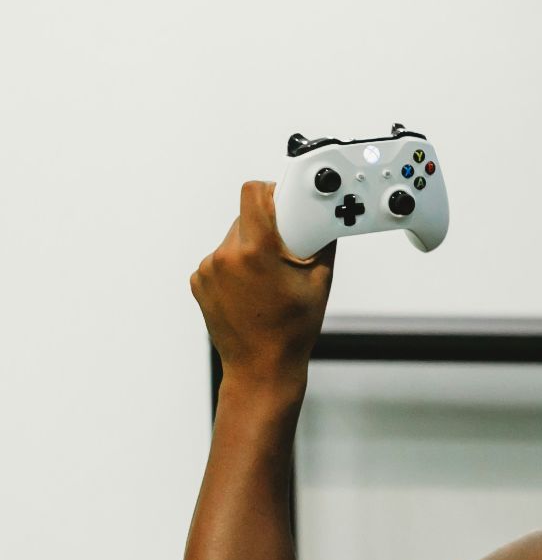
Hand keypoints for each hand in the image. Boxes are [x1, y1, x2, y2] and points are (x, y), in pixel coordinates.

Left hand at [190, 182, 335, 388]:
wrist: (261, 367)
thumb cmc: (291, 330)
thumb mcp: (319, 281)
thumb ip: (321, 241)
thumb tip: (325, 217)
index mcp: (254, 251)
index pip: (253, 192)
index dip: (272, 192)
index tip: (285, 202)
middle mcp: (225, 256)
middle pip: (247, 217)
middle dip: (268, 229)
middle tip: (286, 254)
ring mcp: (207, 270)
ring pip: (234, 239)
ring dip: (252, 248)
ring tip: (268, 279)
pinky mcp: (198, 281)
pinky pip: (222, 259)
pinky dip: (237, 267)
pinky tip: (252, 290)